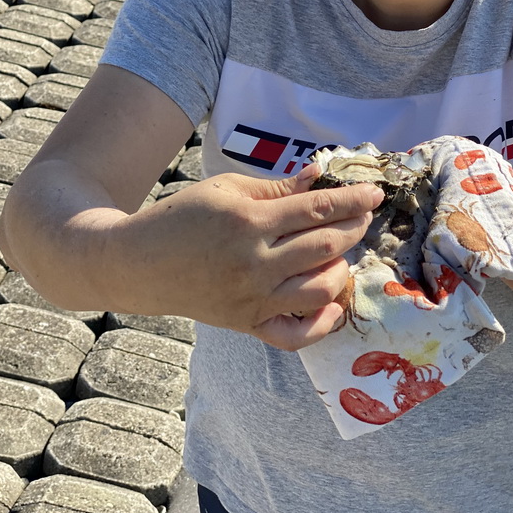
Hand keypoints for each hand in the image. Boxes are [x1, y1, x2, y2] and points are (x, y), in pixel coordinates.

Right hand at [113, 164, 383, 349]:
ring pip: (318, 290)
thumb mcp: (227, 190)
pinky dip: (321, 324)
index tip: (374, 193)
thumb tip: (320, 176)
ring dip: (341, 269)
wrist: (138, 263)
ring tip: (340, 252)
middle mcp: (254, 263)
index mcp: (249, 222)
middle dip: (354, 228)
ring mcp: (251, 299)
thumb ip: (278, 188)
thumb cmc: (183, 217)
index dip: (352, 200)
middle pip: (324, 247)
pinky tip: (330, 302)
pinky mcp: (246, 325)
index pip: (316, 210)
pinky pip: (294, 336)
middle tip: (363, 215)